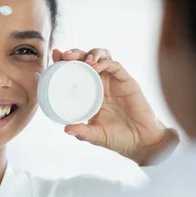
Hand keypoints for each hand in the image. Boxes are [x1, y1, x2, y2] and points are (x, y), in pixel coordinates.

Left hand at [51, 48, 178, 165]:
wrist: (141, 143)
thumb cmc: (118, 138)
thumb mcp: (95, 135)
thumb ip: (82, 132)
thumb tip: (66, 129)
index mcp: (90, 92)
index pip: (75, 71)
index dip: (64, 62)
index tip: (55, 57)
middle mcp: (101, 83)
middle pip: (87, 59)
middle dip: (75, 53)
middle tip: (64, 56)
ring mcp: (114, 81)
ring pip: (102, 57)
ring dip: (91, 54)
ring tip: (82, 60)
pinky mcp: (127, 81)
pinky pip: (115, 66)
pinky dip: (104, 62)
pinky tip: (95, 66)